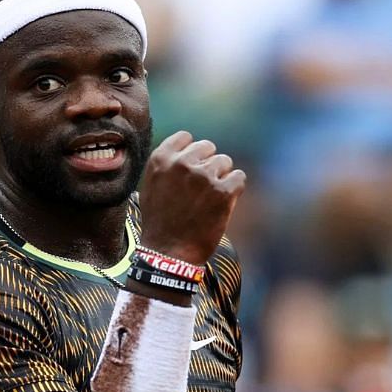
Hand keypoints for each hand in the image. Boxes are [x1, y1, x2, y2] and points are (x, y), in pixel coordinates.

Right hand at [139, 131, 245, 264]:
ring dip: (222, 177)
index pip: (186, 137)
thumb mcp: (151, 186)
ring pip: (225, 161)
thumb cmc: (160, 222)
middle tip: (202, 188)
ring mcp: (204, 176)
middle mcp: (182, 163)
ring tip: (210, 199)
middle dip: (208, 164)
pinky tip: (223, 203)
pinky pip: (239, 177)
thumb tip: (188, 152)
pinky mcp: (223, 191)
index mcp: (161, 159)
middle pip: (208, 147)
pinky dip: (234, 190)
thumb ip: (168, 165)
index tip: (191, 168)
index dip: (192, 152)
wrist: (169, 253)